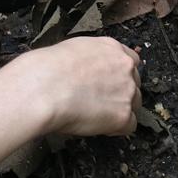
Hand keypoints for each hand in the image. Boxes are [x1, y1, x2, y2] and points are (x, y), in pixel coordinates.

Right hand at [26, 37, 141, 136]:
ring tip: (96, 115)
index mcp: (111, 48)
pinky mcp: (123, 115)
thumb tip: (87, 70)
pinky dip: (116, 129)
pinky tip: (98, 126)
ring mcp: (127, 91)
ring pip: (134, 104)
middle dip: (120, 94)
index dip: (119, 76)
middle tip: (100, 102)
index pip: (130, 62)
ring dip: (119, 111)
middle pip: (134, 84)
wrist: (44, 89)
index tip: (111, 84)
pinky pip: (129, 126)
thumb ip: (89, 59)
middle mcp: (124, 67)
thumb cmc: (47, 70)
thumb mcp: (72, 50)